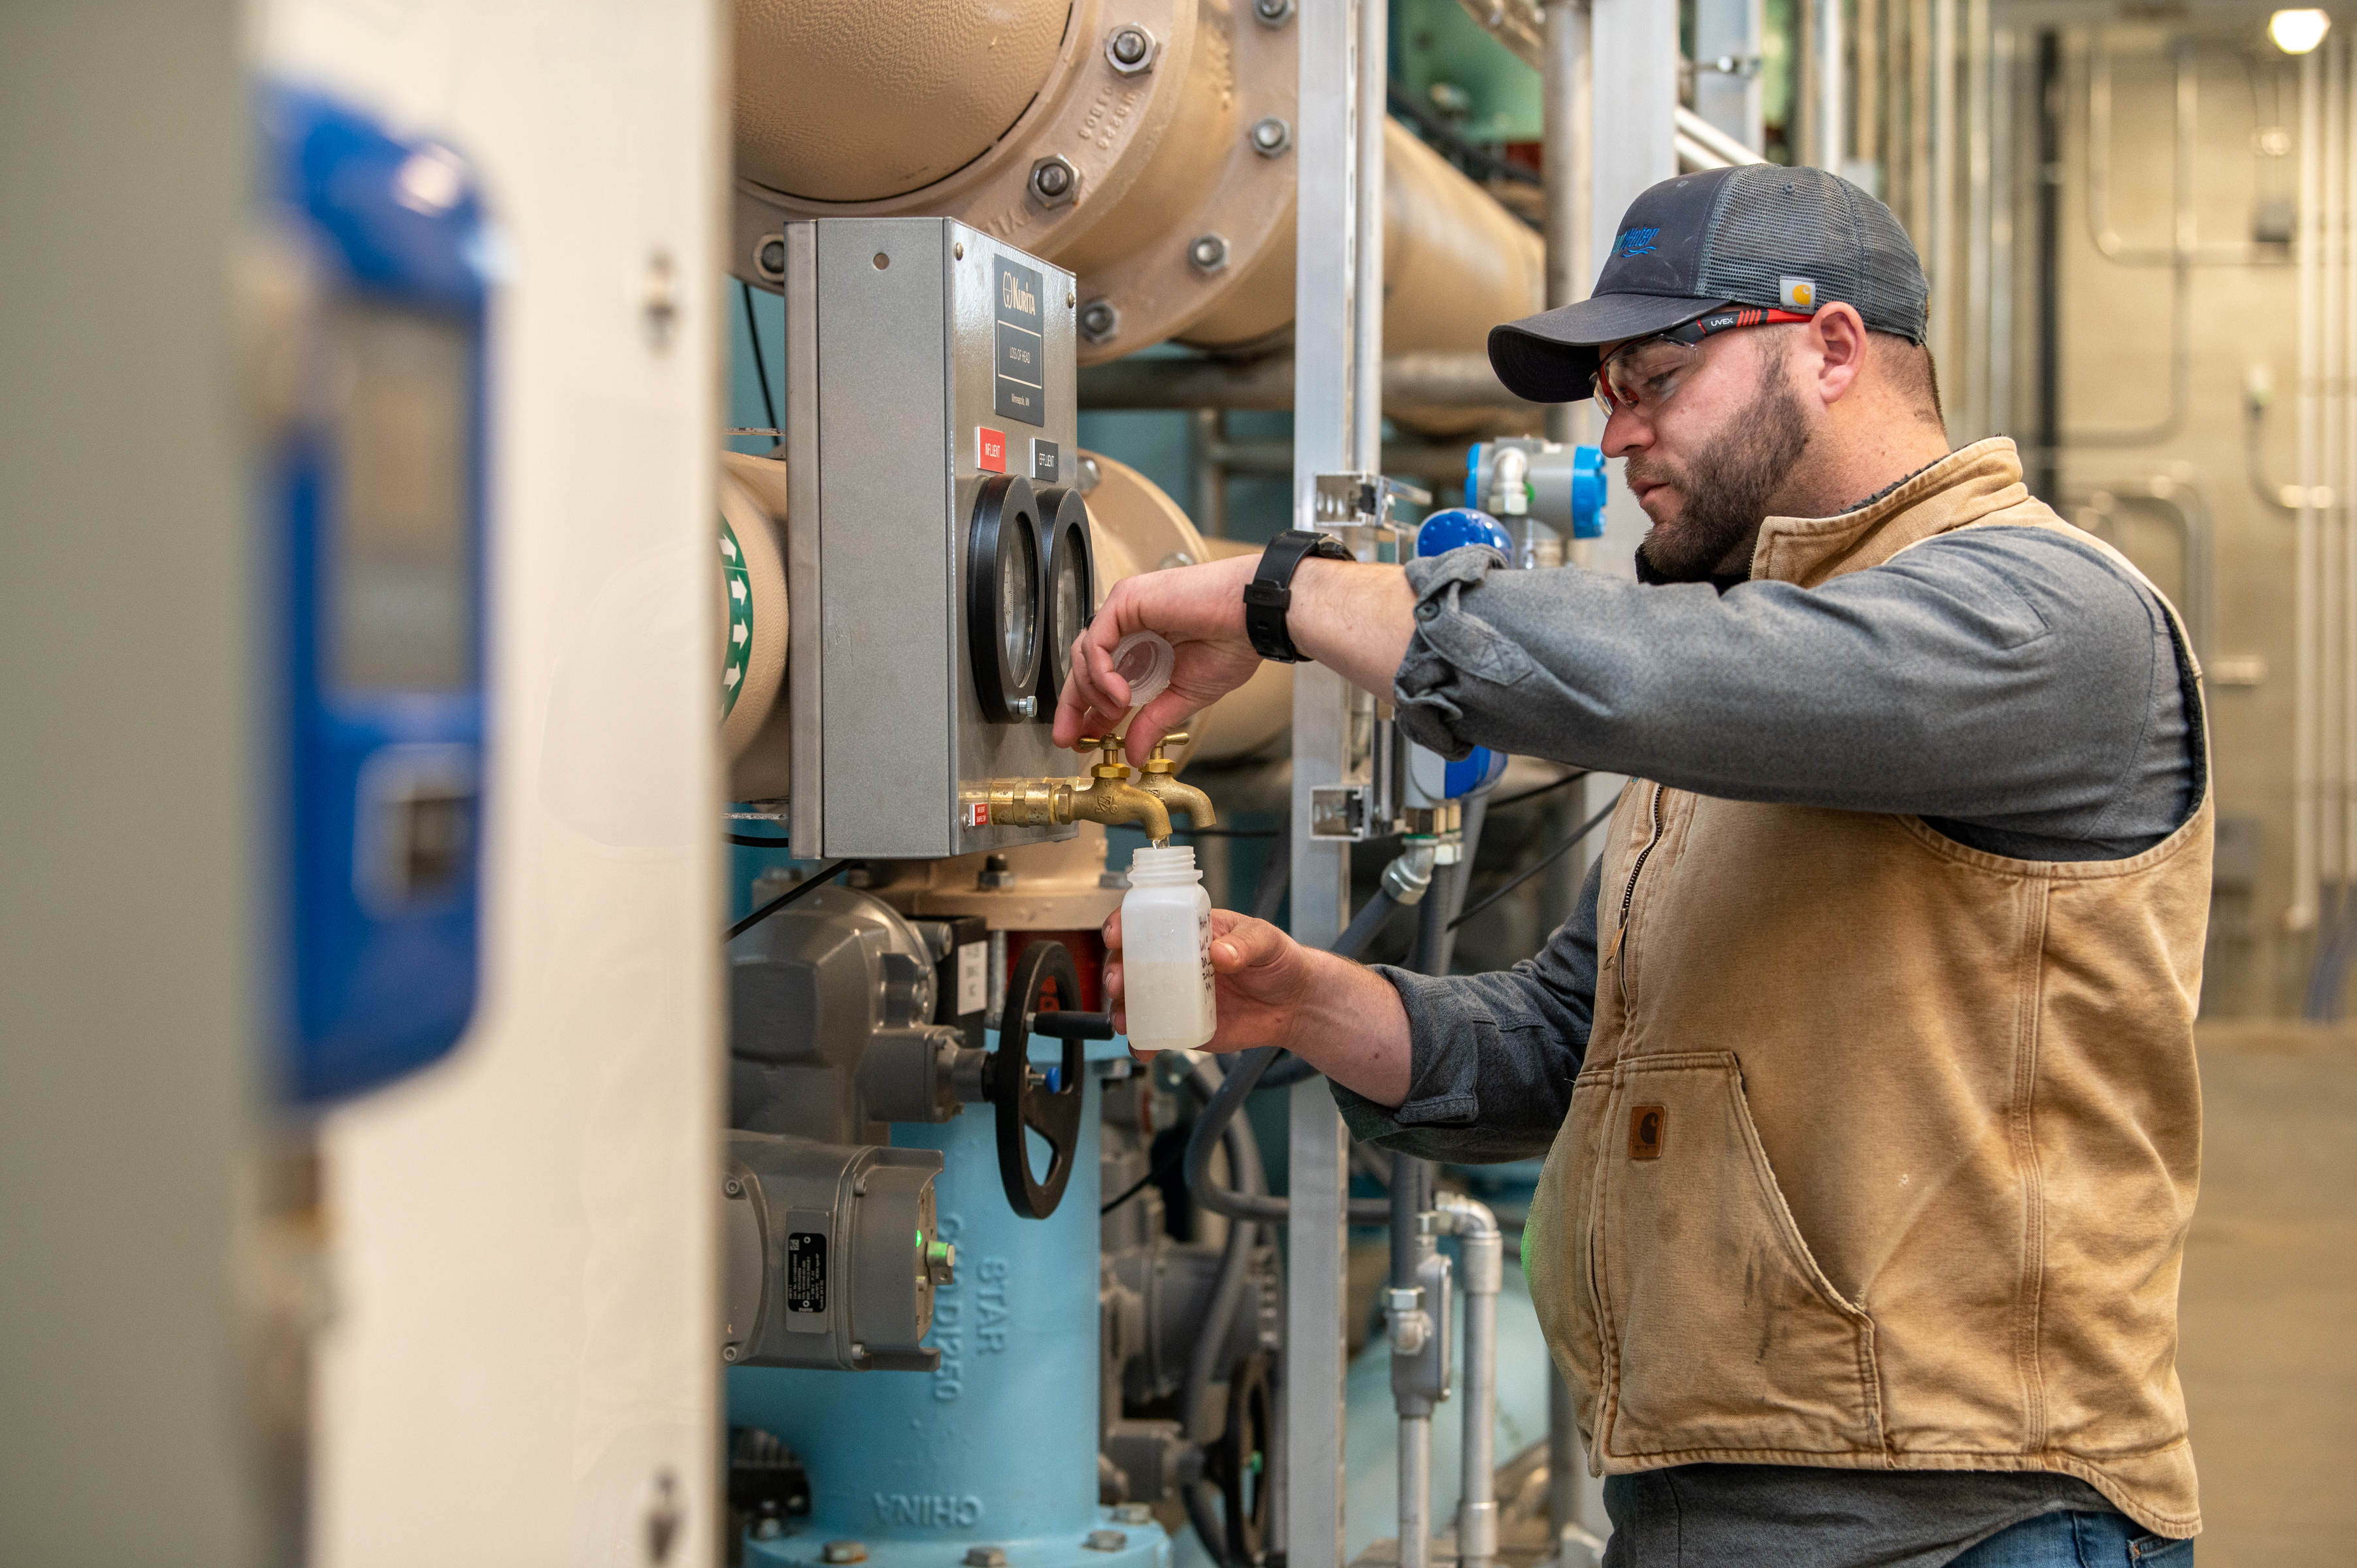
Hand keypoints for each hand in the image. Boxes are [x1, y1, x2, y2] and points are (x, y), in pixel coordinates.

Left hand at [1054, 554, 1263, 764]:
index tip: (1080, 740)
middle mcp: (1130, 629)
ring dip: (1094, 690)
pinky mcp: (1126, 600)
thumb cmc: (1231, 645)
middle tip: (1070, 737)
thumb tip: (1133, 753)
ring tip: (1117, 710)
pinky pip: (1096, 640)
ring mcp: (1126, 612)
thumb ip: (1152, 721)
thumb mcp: (1183, 697)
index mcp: (1144, 649)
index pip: (1100, 680)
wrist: (1252, 621)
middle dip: (1073, 705)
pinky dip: (1101, 672)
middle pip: (1083, 666)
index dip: (1086, 711)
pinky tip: (1119, 694)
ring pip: (1084, 654)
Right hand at [1101, 906, 1321, 1059]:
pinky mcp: (1183, 1023)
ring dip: (1121, 1009)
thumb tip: (1221, 953)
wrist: (1293, 1005)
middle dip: (1115, 970)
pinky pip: (1154, 1033)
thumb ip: (1245, 944)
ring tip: (1125, 1019)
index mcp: (1189, 931)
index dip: (1124, 924)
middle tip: (1119, 981)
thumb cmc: (1278, 961)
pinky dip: (1142, 1042)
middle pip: (1129, 962)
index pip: (1147, 920)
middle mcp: (1175, 962)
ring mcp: (1175, 994)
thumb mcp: (1265, 941)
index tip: (1116, 934)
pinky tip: (1144, 1048)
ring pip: (1134, 1000)